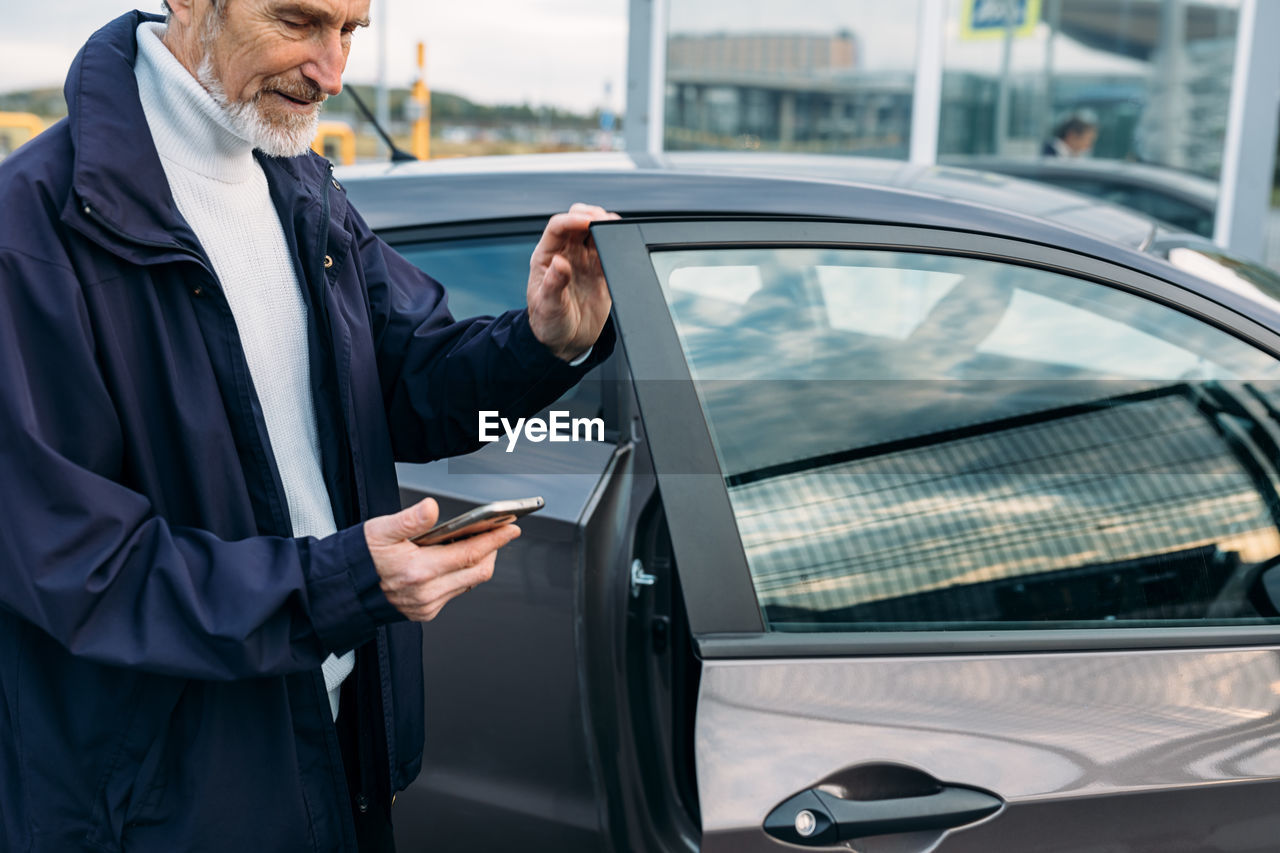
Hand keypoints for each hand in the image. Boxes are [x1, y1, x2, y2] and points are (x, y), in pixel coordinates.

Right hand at [364, 498, 520, 621]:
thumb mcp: (380, 530)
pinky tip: (455, 559)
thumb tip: (431, 507)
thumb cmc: (360, 558)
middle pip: (477, 572)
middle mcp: (426, 593)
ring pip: (469, 583)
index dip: (494, 540)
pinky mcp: (425, 612)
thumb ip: (410, 519)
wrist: (342, 591)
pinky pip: (454, 592)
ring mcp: (427, 605)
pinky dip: (461, 574)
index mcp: (418, 571)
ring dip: (477, 563)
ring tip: (477, 541)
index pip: (470, 554)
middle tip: (497, 532)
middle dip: (492, 551)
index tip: (511, 528)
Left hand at [527, 203, 619, 360]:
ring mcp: (584, 261)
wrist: (564, 343)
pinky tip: (623, 245)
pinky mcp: (600, 272)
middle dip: (592, 215)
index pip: (558, 226)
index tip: (588, 220)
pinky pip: (610, 250)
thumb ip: (553, 285)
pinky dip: (617, 243)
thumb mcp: (547, 307)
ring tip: (617, 229)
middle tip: (605, 221)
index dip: (573, 219)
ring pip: (595, 230)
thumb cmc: (547, 324)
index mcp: (546, 257)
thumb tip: (559, 262)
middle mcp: (566, 253)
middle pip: (578, 220)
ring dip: (606, 225)